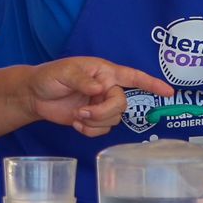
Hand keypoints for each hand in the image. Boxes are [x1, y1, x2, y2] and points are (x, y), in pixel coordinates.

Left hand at [23, 58, 174, 136]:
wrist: (34, 95)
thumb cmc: (49, 76)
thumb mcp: (65, 72)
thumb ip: (83, 79)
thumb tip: (100, 88)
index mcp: (105, 72)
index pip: (133, 76)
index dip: (152, 83)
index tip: (169, 92)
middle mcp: (106, 88)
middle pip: (122, 104)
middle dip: (104, 112)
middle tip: (83, 112)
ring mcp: (100, 105)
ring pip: (113, 120)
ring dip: (95, 121)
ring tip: (77, 115)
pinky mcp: (93, 120)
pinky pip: (102, 130)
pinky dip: (90, 131)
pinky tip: (76, 124)